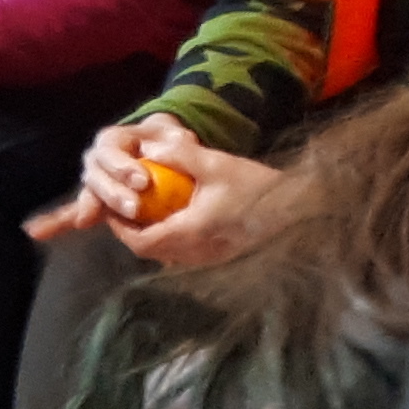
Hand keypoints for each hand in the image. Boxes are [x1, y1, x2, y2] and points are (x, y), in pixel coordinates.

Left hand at [30, 113, 285, 265]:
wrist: (298, 209)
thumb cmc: (258, 185)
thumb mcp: (216, 163)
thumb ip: (179, 155)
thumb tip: (145, 148)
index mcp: (191, 232)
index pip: (141, 242)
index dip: (119, 228)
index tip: (110, 208)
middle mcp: (197, 253)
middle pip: (149, 251)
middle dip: (130, 232)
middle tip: (122, 208)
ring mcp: (209, 260)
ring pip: (165, 255)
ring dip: (150, 237)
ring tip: (143, 212)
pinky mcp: (220, 258)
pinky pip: (183, 254)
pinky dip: (169, 240)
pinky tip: (171, 218)